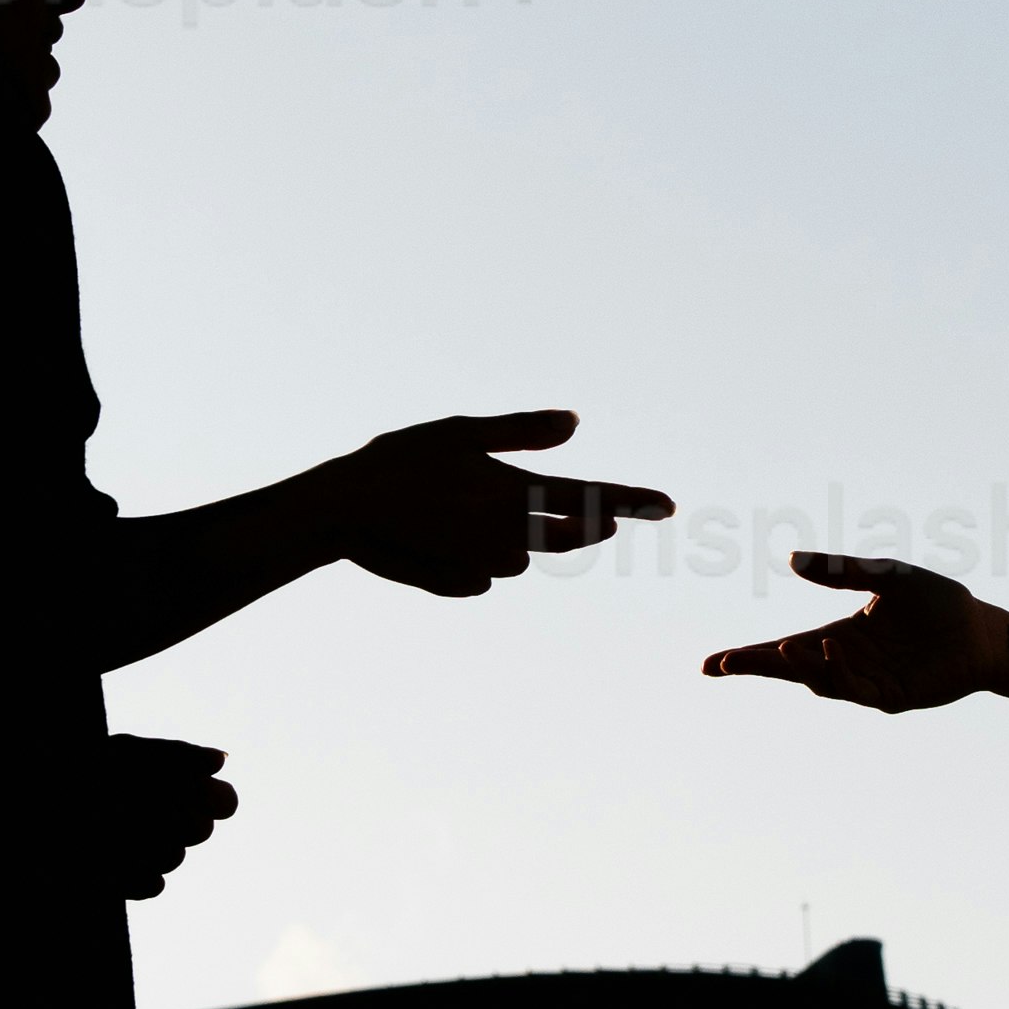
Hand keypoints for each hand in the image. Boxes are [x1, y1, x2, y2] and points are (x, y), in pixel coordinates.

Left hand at [98, 734, 234, 898]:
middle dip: (174, 817)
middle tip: (139, 803)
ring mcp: (152, 855)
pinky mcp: (132, 884)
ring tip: (105, 823)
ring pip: (173, 857)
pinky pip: (152, 884)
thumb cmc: (82, 774)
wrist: (38, 809)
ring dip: (144, 839)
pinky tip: (103, 853)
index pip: (223, 801)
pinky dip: (130, 869)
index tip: (193, 791)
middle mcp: (170, 822)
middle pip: (200, 830)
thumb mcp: (125, 753)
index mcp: (177, 787)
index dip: (214, 799)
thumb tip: (221, 760)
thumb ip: (175, 755)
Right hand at [329, 409, 673, 599]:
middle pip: (572, 533)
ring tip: (467, 510)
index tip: (670, 506)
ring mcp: (485, 564)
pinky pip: (488, 571)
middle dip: (585, 522)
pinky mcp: (461, 584)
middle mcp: (508, 534)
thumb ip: (521, 431)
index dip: (634, 500)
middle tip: (589, 511)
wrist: (338, 513)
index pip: (591, 497)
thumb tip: (576, 423)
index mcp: (513, 490)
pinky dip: (479, 555)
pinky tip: (443, 538)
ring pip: (526, 554)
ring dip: (518, 536)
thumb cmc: (398, 460)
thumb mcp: (459, 432)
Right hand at [707, 551, 1000, 713]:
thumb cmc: (938, 603)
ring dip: (800, 665)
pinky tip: (831, 648)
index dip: (751, 655)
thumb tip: (790, 560)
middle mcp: (847, 661)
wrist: (983, 631)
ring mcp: (866, 682)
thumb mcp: (888, 576)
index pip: (786, 647)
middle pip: (791, 668)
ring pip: (820, 680)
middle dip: (757, 667)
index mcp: (840, 634)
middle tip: (722, 665)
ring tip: (783, 647)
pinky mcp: (890, 697)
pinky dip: (838, 671)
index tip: (714, 662)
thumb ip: (842, 571)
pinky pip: (855, 688)